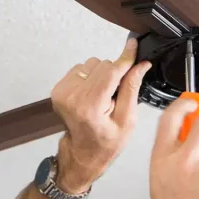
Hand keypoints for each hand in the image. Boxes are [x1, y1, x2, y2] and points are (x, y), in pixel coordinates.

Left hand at [50, 39, 151, 192]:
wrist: (83, 153)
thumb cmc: (107, 142)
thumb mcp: (128, 120)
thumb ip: (131, 88)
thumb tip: (140, 64)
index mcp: (90, 106)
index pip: (111, 72)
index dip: (125, 58)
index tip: (134, 45)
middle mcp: (72, 96)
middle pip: (102, 65)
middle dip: (114, 75)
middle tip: (115, 96)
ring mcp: (62, 92)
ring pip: (91, 64)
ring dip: (101, 76)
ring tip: (103, 97)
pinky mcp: (58, 89)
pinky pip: (80, 69)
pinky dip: (90, 78)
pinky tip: (93, 95)